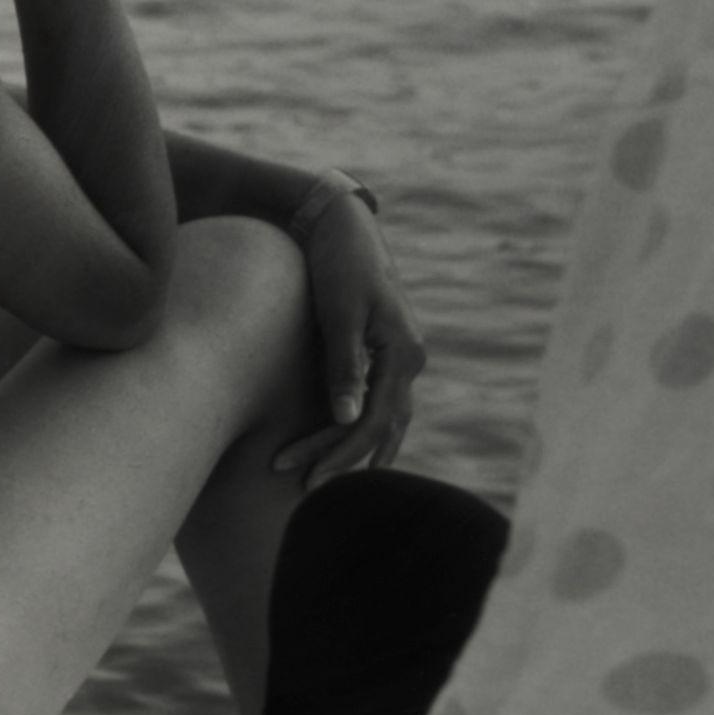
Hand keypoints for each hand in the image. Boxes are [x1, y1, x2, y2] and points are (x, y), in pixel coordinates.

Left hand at [273, 193, 426, 487]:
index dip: (338, 452)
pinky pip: (380, 401)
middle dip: (343, 459)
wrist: (343, 225)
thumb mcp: (339, 313)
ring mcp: (401, 357)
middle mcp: (410, 360)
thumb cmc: (339, 263)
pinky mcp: (385, 352)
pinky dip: (366, 428)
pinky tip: (348, 443)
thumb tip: (346, 419)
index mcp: (404, 354)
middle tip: (303, 489)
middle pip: (381, 427)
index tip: (302, 476)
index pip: (373, 421)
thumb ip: (344, 365)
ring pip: (387, 419)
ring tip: (333, 483)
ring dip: (360, 452)